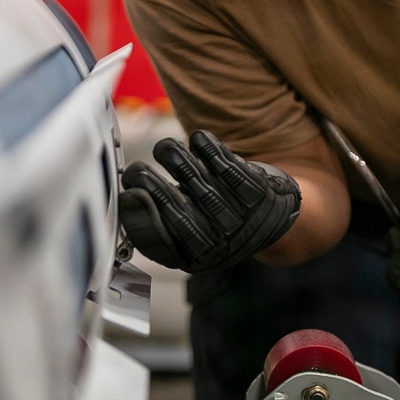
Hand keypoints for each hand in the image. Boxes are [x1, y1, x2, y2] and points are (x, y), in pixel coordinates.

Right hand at [119, 130, 300, 271]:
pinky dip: (205, 145)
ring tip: (165, 150)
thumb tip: (125, 200)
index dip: (137, 214)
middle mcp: (218, 242)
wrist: (274, 217)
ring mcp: (239, 216)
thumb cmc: (216, 221)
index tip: (125, 192)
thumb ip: (155, 222)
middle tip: (136, 170)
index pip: (158, 240)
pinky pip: (223, 160)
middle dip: (147, 182)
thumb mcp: (187, 235)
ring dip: (173, 157)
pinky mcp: (257, 191)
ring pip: (196, 177)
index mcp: (196, 258)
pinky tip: (199, 141)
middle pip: (173, 208)